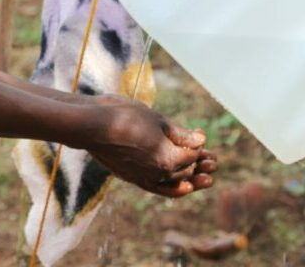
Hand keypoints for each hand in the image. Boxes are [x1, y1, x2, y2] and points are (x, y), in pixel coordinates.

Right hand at [82, 96, 217, 198]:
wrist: (91, 125)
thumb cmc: (123, 115)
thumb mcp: (156, 119)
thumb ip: (180, 134)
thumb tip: (201, 141)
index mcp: (167, 156)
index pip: (192, 153)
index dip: (199, 143)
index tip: (199, 131)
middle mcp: (159, 172)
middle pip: (186, 169)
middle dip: (200, 162)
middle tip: (212, 158)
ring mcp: (145, 178)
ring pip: (176, 181)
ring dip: (192, 177)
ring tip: (207, 176)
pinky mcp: (134, 179)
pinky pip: (159, 189)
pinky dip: (174, 189)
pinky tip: (185, 188)